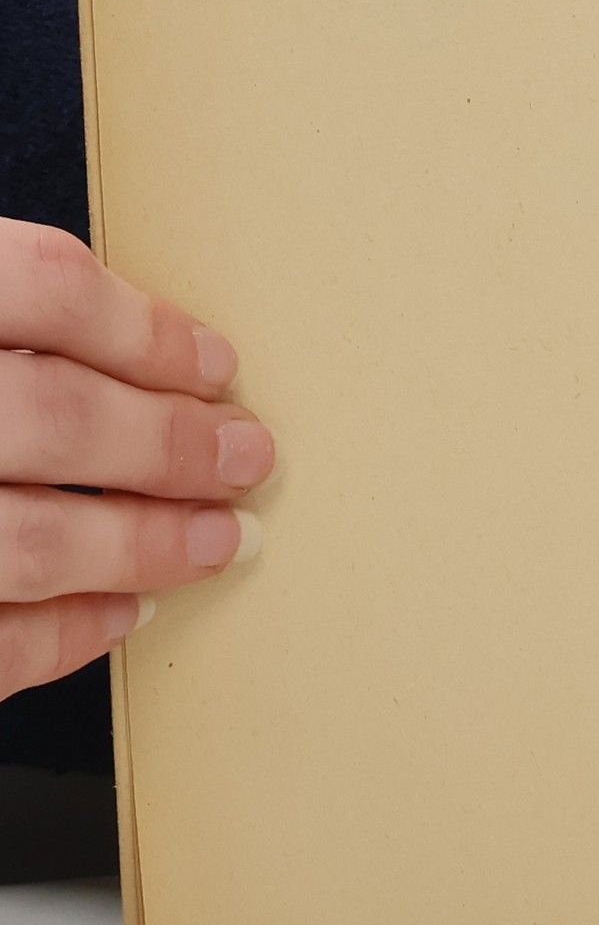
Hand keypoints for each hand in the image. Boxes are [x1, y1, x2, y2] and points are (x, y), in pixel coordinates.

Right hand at [0, 218, 274, 699]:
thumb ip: (21, 324)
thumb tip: (155, 357)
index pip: (44, 289)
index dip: (147, 331)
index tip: (219, 365)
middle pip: (55, 413)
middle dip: (172, 443)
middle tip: (250, 457)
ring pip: (27, 538)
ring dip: (142, 544)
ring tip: (219, 541)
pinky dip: (58, 634)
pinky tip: (119, 615)